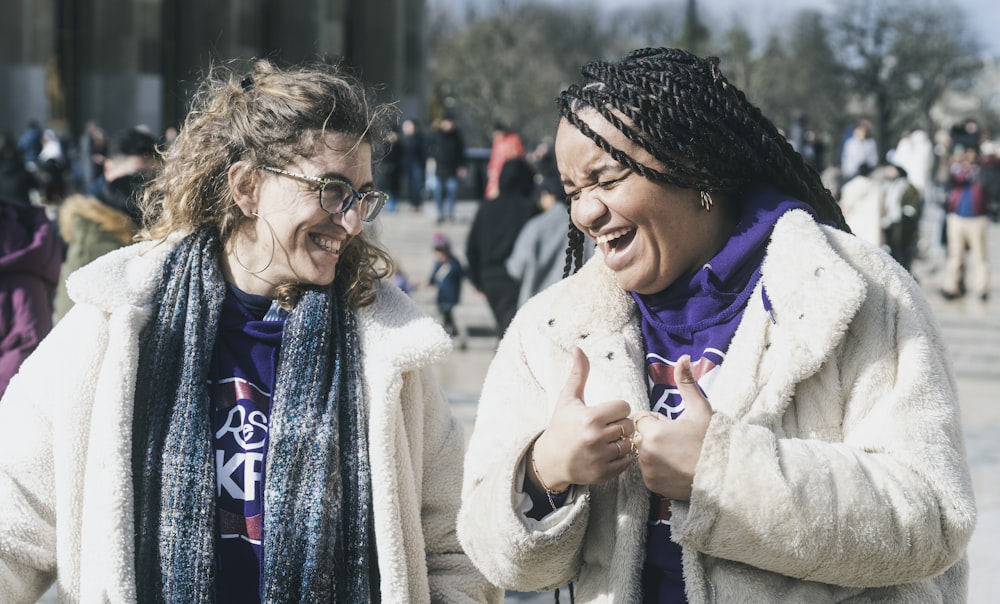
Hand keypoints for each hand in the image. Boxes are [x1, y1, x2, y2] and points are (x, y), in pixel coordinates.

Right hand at [529, 347, 633, 491]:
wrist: (550, 461)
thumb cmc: (561, 426)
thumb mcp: (567, 399)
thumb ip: (578, 374)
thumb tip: (579, 348)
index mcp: (590, 417)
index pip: (624, 407)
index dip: (617, 409)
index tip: (606, 413)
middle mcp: (596, 438)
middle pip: (628, 425)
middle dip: (620, 425)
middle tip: (607, 428)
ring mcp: (600, 457)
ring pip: (629, 444)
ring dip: (621, 442)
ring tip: (607, 441)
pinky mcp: (602, 473)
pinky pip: (626, 462)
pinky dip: (620, 458)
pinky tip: (607, 454)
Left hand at [632, 355, 712, 500]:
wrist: (726, 474)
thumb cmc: (713, 439)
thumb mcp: (700, 409)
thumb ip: (686, 383)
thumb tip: (683, 358)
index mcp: (653, 432)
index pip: (641, 418)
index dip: (657, 420)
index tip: (673, 426)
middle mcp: (646, 453)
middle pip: (641, 436)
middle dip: (654, 435)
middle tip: (678, 441)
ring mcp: (648, 471)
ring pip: (643, 454)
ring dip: (654, 452)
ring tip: (679, 454)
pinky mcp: (652, 486)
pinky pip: (648, 471)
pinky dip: (658, 468)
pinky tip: (676, 467)